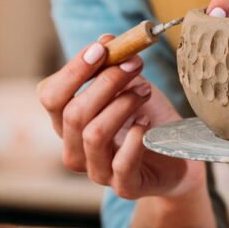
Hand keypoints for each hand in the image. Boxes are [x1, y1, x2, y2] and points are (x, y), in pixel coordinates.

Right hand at [38, 36, 203, 200]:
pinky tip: (146, 124)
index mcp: (68, 122)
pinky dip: (134, 139)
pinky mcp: (124, 187)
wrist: (177, 157)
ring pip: (94, 135)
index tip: (103, 48)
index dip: (73, 71)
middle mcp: (75, 148)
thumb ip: (114, 66)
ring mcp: (97, 171)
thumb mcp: (131, 86)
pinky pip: (121, 164)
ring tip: (145, 91)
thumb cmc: (147, 118)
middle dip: (105, 83)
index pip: (51, 96)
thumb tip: (106, 40)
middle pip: (73, 113)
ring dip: (121, 105)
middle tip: (134, 65)